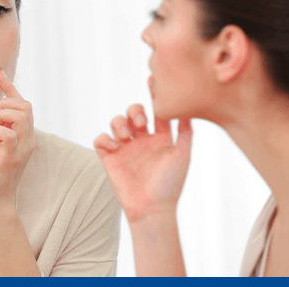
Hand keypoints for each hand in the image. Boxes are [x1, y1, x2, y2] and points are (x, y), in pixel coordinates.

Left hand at [0, 70, 35, 206]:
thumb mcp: (0, 141)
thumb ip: (3, 124)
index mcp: (27, 134)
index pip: (24, 104)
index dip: (11, 88)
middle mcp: (29, 140)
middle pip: (25, 106)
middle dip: (4, 105)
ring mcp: (22, 149)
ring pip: (20, 116)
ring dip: (1, 116)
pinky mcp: (11, 158)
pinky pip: (9, 135)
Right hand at [94, 104, 192, 222]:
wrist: (152, 208)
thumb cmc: (170, 185)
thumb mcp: (183, 155)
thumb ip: (185, 132)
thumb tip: (188, 108)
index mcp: (160, 138)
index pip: (156, 112)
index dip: (153, 95)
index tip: (153, 80)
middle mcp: (141, 140)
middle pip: (133, 112)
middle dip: (135, 111)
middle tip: (141, 124)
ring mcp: (125, 148)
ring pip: (116, 122)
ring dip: (119, 123)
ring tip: (126, 137)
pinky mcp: (109, 158)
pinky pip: (100, 140)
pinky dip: (105, 138)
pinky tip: (115, 146)